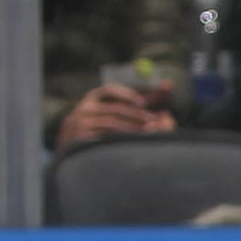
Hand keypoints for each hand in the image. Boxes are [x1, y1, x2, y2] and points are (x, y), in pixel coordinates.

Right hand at [55, 83, 176, 149]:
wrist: (73, 149)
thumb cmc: (99, 128)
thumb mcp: (113, 113)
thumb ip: (138, 104)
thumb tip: (167, 93)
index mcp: (94, 98)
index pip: (111, 90)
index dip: (129, 94)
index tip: (145, 102)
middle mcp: (86, 108)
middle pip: (115, 108)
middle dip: (137, 114)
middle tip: (155, 120)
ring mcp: (82, 123)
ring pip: (112, 123)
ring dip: (132, 127)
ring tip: (148, 132)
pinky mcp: (81, 138)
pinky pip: (105, 137)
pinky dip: (120, 138)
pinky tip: (132, 142)